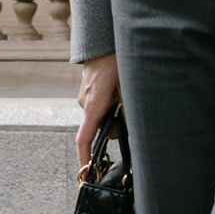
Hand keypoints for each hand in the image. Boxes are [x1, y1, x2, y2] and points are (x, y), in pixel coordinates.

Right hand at [75, 53, 120, 175]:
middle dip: (115, 125)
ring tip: (123, 92)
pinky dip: (110, 103)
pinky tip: (118, 88)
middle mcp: (85, 103)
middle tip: (128, 109)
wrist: (103, 40)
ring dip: (114, 111)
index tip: (86, 173)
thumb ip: (128, 109)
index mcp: (93, 106)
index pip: (84, 139)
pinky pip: (99, 104)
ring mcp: (85, 97)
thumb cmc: (115, 62)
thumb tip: (130, 127)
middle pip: (100, 128)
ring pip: (101, 115)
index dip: (85, 159)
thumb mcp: (127, 87)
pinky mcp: (88, 90)